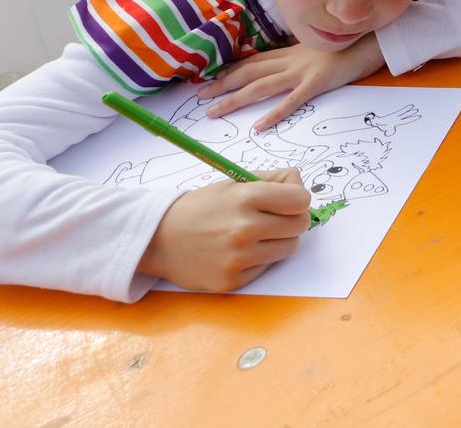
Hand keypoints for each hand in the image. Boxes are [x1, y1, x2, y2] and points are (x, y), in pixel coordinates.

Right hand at [138, 170, 310, 291]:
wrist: (159, 239)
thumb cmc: (202, 207)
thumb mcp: (234, 182)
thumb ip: (272, 180)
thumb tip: (300, 186)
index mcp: (246, 198)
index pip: (301, 200)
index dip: (297, 199)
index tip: (287, 200)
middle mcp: (245, 229)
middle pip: (300, 225)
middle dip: (292, 219)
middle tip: (274, 217)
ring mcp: (239, 258)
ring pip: (289, 248)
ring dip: (278, 240)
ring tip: (255, 233)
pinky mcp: (233, 280)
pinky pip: (267, 267)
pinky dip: (259, 259)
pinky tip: (238, 251)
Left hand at [196, 35, 385, 130]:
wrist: (374, 38)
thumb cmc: (350, 43)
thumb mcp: (320, 47)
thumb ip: (303, 56)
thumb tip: (289, 63)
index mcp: (291, 52)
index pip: (253, 61)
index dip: (230, 70)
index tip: (211, 79)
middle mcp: (291, 60)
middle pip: (249, 73)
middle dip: (222, 84)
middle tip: (200, 96)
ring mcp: (303, 71)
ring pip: (261, 86)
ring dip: (235, 99)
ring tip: (214, 111)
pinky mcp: (318, 82)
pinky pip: (292, 100)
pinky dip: (274, 113)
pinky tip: (259, 126)